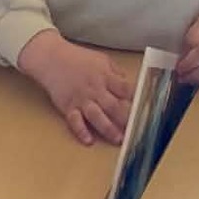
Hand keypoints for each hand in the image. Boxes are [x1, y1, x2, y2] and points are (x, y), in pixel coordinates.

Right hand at [17, 30, 132, 144]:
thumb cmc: (78, 59)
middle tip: (136, 131)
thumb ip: (116, 73)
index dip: (136, 99)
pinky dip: (81, 131)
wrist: (51, 58)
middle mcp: (95, 89)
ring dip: (108, 128)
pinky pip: (75, 121)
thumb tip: (129, 85)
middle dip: (125, 119)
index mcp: (106, 77)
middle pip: (113, 106)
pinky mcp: (68, 107)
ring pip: (97, 116)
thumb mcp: (101, 60)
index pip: (125, 89)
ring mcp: (81, 99)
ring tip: (118, 139)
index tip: (146, 110)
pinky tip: (88, 141)